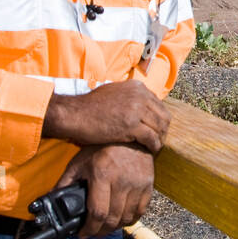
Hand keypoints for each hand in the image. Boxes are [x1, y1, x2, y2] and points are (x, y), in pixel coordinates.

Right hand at [41, 80, 170, 153]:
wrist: (74, 114)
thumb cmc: (90, 107)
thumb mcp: (114, 93)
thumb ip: (130, 97)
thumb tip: (141, 106)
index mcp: (137, 87)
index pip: (159, 104)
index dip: (159, 119)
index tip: (156, 129)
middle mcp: (140, 95)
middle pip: (163, 116)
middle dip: (163, 130)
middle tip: (158, 141)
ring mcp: (136, 109)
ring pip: (160, 127)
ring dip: (159, 139)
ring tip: (155, 147)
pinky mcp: (131, 125)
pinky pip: (151, 138)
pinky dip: (154, 146)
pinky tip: (150, 151)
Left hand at [54, 143, 153, 238]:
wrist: (130, 135)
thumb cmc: (101, 148)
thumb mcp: (79, 162)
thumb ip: (65, 181)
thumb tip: (51, 198)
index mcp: (102, 175)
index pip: (98, 213)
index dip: (89, 229)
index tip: (83, 234)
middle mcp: (121, 181)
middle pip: (113, 219)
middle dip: (100, 232)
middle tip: (92, 232)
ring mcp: (137, 183)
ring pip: (127, 218)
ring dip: (115, 227)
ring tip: (105, 226)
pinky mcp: (148, 185)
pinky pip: (140, 211)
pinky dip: (130, 219)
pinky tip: (121, 218)